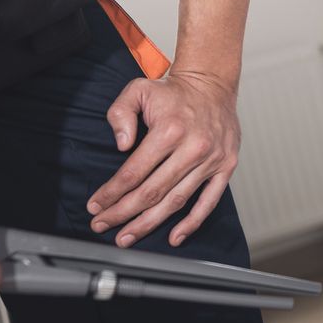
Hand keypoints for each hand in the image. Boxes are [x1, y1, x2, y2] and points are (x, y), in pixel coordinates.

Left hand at [87, 69, 239, 248]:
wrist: (213, 85)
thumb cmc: (174, 92)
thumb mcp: (138, 89)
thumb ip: (121, 113)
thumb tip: (121, 145)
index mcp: (169, 130)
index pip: (133, 172)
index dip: (111, 193)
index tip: (96, 205)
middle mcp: (192, 147)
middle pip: (151, 192)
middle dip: (122, 213)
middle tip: (102, 225)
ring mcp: (211, 160)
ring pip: (176, 201)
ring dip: (149, 223)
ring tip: (127, 237)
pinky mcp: (226, 167)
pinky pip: (209, 202)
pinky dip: (192, 223)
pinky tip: (174, 237)